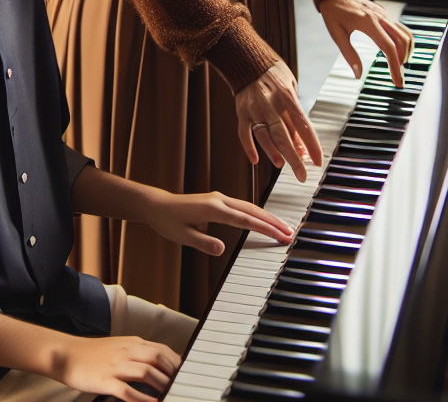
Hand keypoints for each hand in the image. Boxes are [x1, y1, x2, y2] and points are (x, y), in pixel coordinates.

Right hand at [54, 333, 180, 401]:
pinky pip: (126, 390)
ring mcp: (116, 365)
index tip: (185, 372)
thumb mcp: (119, 345)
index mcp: (131, 342)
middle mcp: (126, 351)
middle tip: (180, 385)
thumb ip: (138, 351)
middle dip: (172, 372)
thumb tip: (158, 362)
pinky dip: (141, 398)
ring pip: (146, 372)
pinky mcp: (105, 380)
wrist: (67, 354)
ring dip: (160, 384)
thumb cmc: (94, 353)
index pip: (161, 348)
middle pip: (157, 357)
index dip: (175, 361)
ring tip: (169, 394)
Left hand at [142, 188, 293, 253]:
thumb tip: (222, 250)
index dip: (264, 228)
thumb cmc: (168, 221)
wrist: (158, 205)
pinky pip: (243, 206)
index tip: (280, 235)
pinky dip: (256, 214)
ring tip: (283, 227)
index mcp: (213, 208)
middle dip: (272, 221)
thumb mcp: (182, 236)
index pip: (245, 219)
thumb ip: (203, 242)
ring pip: (250, 206)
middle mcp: (219, 200)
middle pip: (252, 210)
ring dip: (267, 216)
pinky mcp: (218, 200)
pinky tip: (264, 220)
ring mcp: (220, 198)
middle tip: (290, 232)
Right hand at [235, 60, 323, 180]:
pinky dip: (249, 148)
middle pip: (283, 137)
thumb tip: (300, 142)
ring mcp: (254, 109)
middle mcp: (270, 104)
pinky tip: (255, 160)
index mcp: (287, 96)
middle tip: (301, 175)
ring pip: (265, 137)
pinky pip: (244, 133)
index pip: (303, 125)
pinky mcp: (241, 112)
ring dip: (274, 153)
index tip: (318, 161)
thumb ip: (295, 114)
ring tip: (281, 164)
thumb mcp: (291, 87)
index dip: (311, 145)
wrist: (247, 59)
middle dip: (294, 159)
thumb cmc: (273, 73)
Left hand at [318, 0, 412, 86]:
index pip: (389, 47)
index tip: (397, 80)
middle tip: (398, 78)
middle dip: (402, 61)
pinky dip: (402, 42)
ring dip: (405, 51)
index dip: (395, 66)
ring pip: (404, 33)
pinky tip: (397, 53)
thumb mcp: (337, 35)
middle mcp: (380, 17)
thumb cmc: (334, 14)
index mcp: (368, 23)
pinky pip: (399, 28)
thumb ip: (349, 55)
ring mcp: (383, 15)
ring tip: (398, 67)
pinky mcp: (384, 14)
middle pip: (401, 41)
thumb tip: (358, 75)